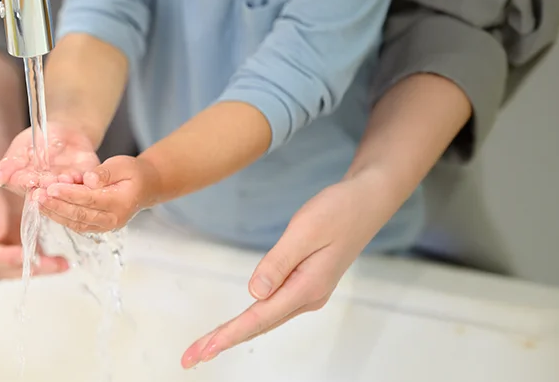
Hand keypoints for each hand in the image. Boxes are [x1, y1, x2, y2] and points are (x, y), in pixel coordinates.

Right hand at [0, 122, 99, 194]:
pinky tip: (82, 175)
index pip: (25, 186)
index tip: (28, 179)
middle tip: (48, 180)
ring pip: (67, 190)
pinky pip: (87, 184)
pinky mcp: (87, 181)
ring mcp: (68, 187)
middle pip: (47, 191)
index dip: (27, 183)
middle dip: (48, 186)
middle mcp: (48, 191)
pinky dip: (85, 181)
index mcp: (28, 185)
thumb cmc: (38, 141)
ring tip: (65, 177)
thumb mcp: (20, 148)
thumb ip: (8, 165)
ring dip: (66, 185)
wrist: (65, 131)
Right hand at [0, 126, 69, 279]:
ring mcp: (0, 226)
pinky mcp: (16, 220)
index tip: (29, 258)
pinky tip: (63, 251)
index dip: (5, 259)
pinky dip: (44, 252)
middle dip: (28, 268)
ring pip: (17, 259)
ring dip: (39, 264)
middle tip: (56, 266)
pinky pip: (30, 244)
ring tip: (63, 263)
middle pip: (0, 264)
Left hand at [32, 155, 161, 233]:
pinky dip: (60, 215)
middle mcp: (113, 219)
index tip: (51, 187)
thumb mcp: (123, 165)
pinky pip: (76, 223)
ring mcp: (105, 226)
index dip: (68, 194)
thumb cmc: (134, 173)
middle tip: (37, 196)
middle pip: (79, 215)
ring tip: (37, 201)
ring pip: (75, 222)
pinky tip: (46, 206)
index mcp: (120, 203)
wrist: (145, 187)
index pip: (90, 199)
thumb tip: (89, 180)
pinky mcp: (97, 227)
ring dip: (54, 212)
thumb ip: (105, 172)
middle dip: (56, 206)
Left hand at [181, 174, 391, 367]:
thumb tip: (255, 292)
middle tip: (190, 357)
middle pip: (258, 325)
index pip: (259, 317)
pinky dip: (251, 320)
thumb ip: (278, 262)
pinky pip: (273, 308)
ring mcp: (309, 293)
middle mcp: (308, 296)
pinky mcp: (306, 284)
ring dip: (235, 333)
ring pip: (265, 319)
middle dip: (223, 341)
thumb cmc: (338, 211)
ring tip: (205, 346)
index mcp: (307, 287)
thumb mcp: (305, 230)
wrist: (368, 202)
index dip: (228, 334)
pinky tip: (236, 327)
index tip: (204, 349)